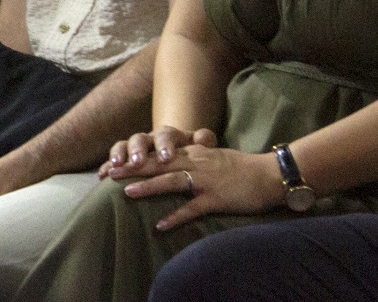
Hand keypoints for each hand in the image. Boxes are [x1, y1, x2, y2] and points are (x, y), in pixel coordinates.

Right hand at [102, 124, 215, 178]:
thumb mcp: (201, 149)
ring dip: (119, 154)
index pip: (166, 135)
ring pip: (124, 145)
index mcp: (169, 136)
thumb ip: (204, 141)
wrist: (177, 155)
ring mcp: (135, 148)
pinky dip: (106, 166)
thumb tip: (204, 136)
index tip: (166, 158)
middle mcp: (149, 139)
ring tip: (116, 166)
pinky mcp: (125, 159)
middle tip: (137, 162)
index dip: (165, 145)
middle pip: (140, 138)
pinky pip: (113, 159)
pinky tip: (102, 175)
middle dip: (138, 150)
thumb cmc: (192, 155)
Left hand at [114, 141, 286, 232]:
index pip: (157, 153)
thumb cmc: (243, 167)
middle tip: (107, 174)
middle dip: (131, 168)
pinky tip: (161, 225)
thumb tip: (174, 162)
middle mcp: (195, 162)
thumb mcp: (213, 156)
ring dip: (147, 187)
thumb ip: (193, 158)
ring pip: (170, 181)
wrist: (270, 174)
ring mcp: (205, 180)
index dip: (133, 158)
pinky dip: (176, 216)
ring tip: (126, 193)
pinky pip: (192, 208)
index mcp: (193, 152)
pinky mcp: (216, 198)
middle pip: (157, 163)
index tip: (112, 164)